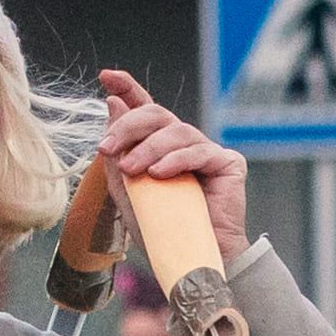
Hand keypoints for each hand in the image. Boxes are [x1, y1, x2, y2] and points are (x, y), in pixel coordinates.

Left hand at [88, 86, 248, 267]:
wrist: (195, 260)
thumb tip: (112, 104)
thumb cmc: (162, 230)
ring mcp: (208, 152)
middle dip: (129, 126)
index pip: (145, 108)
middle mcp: (184, 144)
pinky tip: (159, 174)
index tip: (106, 76)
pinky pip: (199, 151)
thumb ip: (118, 152)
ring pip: (176, 131)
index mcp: (160, 147)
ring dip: (148, 148)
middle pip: (157, 114)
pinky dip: (175, 160)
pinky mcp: (229, 164)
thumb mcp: (127, 190)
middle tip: (108, 148)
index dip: (128, 88)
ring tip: (133, 170)